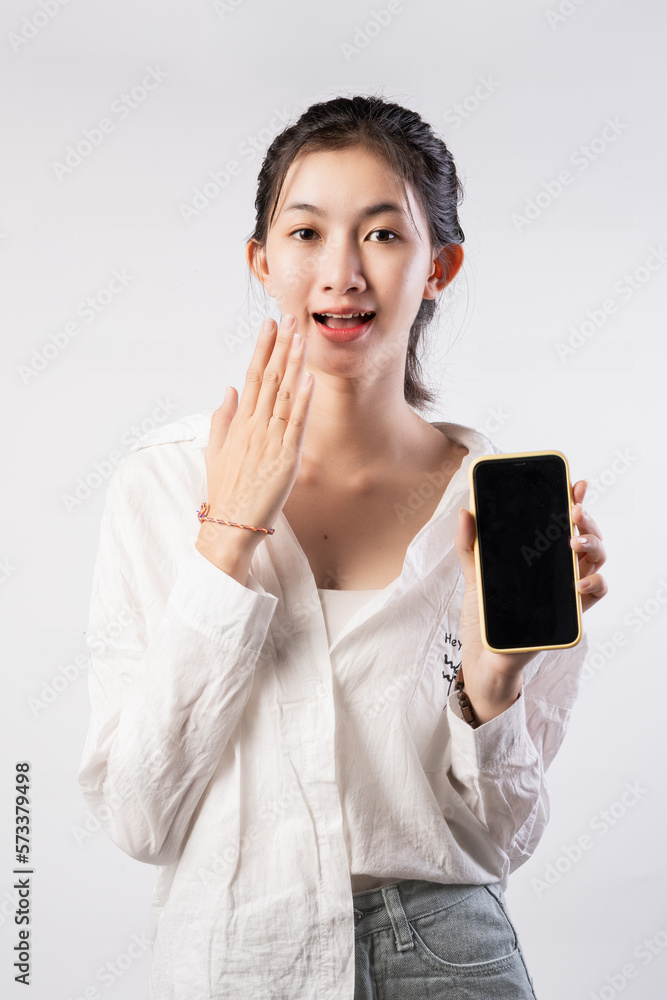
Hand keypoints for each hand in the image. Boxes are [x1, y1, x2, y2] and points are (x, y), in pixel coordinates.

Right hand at [198, 315, 314, 552]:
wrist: (230, 526)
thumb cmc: (225, 491)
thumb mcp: (215, 451)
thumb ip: (222, 418)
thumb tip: (228, 389)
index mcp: (239, 424)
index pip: (252, 377)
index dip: (262, 349)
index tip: (269, 325)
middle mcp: (253, 427)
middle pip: (269, 378)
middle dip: (280, 346)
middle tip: (290, 318)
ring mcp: (269, 442)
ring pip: (283, 395)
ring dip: (293, 364)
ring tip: (301, 337)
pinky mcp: (286, 459)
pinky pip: (296, 425)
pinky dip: (303, 401)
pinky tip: (309, 379)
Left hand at [453, 478, 607, 723]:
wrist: (484, 658)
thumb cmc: (485, 616)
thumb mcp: (474, 574)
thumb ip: (469, 544)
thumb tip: (465, 511)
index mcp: (541, 555)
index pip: (564, 522)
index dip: (575, 500)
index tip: (575, 483)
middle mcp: (560, 569)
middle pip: (587, 537)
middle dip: (587, 520)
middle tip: (575, 512)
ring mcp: (567, 590)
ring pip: (597, 561)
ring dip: (593, 546)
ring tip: (575, 543)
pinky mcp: (570, 614)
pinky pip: (595, 594)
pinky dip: (594, 584)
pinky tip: (580, 581)